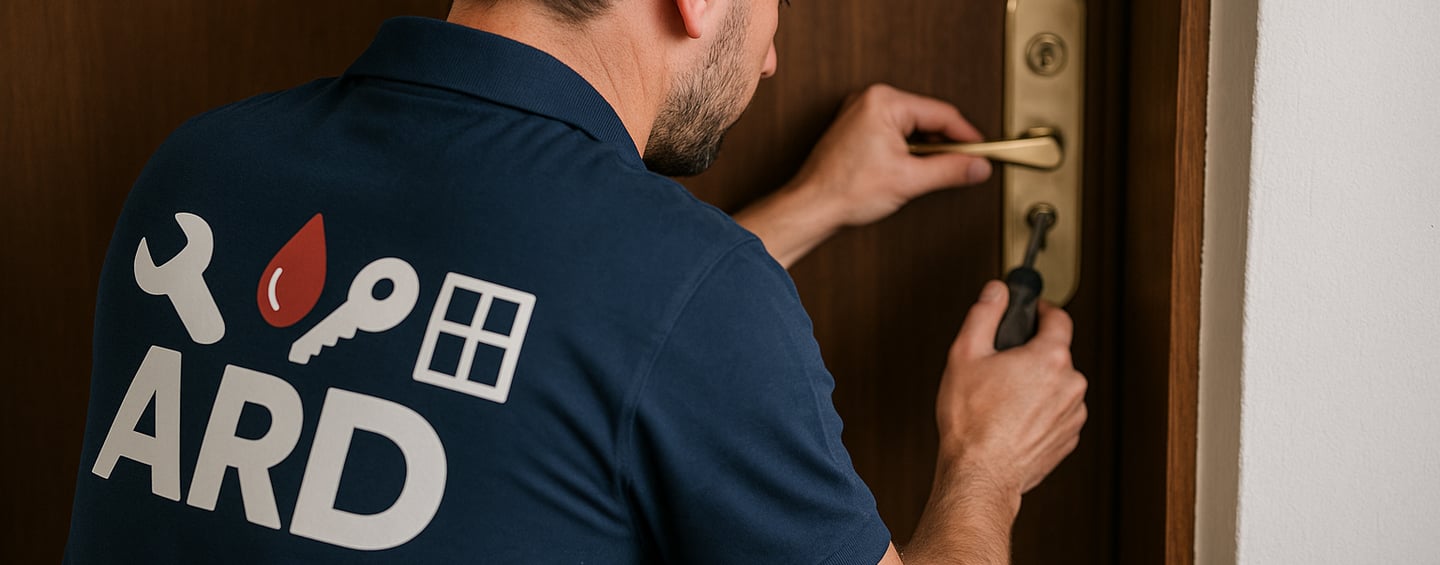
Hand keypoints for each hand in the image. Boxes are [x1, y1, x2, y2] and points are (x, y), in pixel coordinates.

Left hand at [791, 83, 992, 226]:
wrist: (812, 208)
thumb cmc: (844, 190)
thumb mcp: (910, 180)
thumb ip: (950, 170)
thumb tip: (977, 166)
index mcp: (883, 102)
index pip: (942, 114)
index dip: (966, 137)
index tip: (982, 152)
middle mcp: (870, 100)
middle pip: (927, 118)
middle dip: (945, 144)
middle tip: (961, 167)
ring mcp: (861, 113)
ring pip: (911, 128)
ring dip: (926, 150)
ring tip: (927, 173)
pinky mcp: (856, 129)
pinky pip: (894, 133)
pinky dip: (908, 151)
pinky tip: (908, 171)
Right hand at [936, 280, 1087, 495]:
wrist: (980, 473)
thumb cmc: (971, 420)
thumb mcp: (965, 354)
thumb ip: (984, 313)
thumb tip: (996, 291)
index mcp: (1050, 357)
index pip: (1059, 318)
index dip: (1043, 311)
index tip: (1033, 313)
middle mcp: (1070, 384)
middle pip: (1056, 354)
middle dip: (1031, 355)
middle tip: (1000, 367)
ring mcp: (1073, 414)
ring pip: (1057, 385)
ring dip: (1037, 386)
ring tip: (1003, 400)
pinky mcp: (1068, 438)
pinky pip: (1057, 413)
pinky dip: (1040, 412)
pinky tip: (1012, 420)